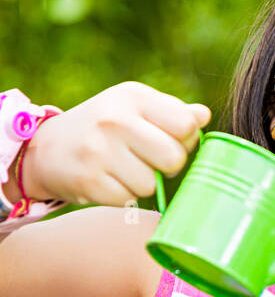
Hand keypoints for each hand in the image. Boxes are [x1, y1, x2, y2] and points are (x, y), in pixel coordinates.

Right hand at [20, 81, 210, 207]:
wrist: (47, 148)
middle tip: (151, 162)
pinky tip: (108, 181)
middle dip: (168, 167)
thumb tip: (204, 116)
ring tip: (123, 170)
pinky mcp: (90, 180)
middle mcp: (116, 119)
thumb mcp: (133, 109)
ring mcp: (100, 150)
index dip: (185, 141)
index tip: (170, 142)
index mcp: (134, 96)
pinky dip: (123, 196)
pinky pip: (128, 199)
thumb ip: (172, 113)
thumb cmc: (103, 128)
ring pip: (151, 184)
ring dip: (143, 183)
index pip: (186, 124)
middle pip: (173, 158)